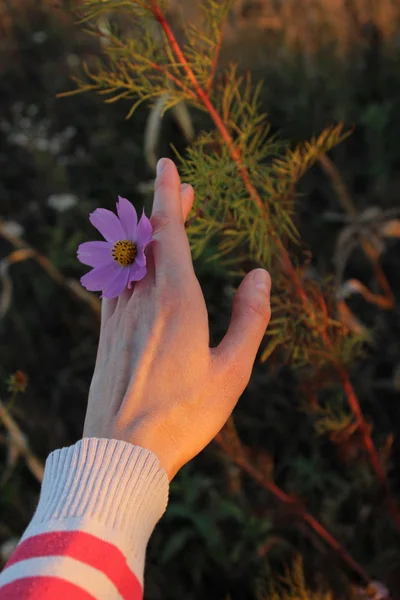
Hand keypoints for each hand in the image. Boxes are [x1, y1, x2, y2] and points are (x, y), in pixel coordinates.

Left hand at [83, 158, 270, 479]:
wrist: (122, 451)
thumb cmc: (184, 415)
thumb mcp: (231, 371)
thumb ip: (250, 319)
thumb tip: (259, 276)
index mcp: (177, 302)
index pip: (168, 232)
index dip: (168, 195)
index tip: (167, 165)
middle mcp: (142, 300)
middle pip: (148, 239)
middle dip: (163, 209)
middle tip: (179, 190)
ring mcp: (118, 317)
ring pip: (128, 260)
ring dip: (145, 236)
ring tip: (160, 225)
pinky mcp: (105, 336)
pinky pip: (114, 285)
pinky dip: (127, 265)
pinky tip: (135, 270)